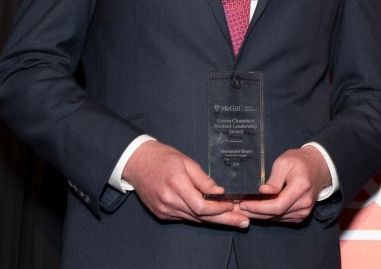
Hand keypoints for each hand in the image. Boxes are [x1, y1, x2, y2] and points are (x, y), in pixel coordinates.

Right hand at [122, 141, 246, 226]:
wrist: (137, 163)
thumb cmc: (163, 158)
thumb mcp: (187, 162)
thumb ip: (204, 180)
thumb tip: (220, 192)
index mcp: (176, 185)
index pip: (201, 206)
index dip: (219, 208)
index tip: (233, 204)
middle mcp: (169, 201)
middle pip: (201, 216)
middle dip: (225, 220)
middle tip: (244, 223)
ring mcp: (164, 210)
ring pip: (194, 219)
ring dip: (214, 220)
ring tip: (235, 220)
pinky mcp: (162, 213)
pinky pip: (186, 217)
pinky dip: (200, 217)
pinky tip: (214, 216)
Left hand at [237, 146, 330, 222]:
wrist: (318, 167)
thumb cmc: (300, 161)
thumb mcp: (284, 163)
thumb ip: (273, 180)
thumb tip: (262, 193)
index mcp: (301, 187)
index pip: (277, 206)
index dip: (258, 208)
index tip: (243, 203)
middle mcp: (304, 203)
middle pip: (275, 214)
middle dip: (253, 212)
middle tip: (236, 208)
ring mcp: (304, 211)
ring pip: (276, 218)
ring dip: (258, 215)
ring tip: (242, 209)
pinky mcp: (300, 215)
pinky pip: (280, 218)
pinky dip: (267, 215)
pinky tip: (256, 210)